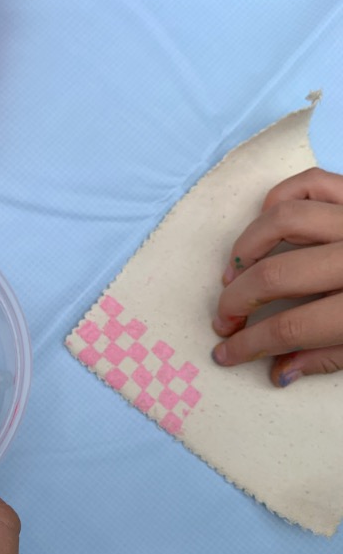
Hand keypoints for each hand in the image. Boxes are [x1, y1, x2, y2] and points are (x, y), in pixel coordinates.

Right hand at [212, 167, 342, 385]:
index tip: (225, 353)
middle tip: (224, 319)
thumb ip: (330, 357)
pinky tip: (265, 223)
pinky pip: (309, 182)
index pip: (290, 328)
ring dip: (245, 249)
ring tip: (235, 272)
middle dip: (236, 301)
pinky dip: (277, 200)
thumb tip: (278, 370)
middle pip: (275, 275)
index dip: (250, 345)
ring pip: (282, 220)